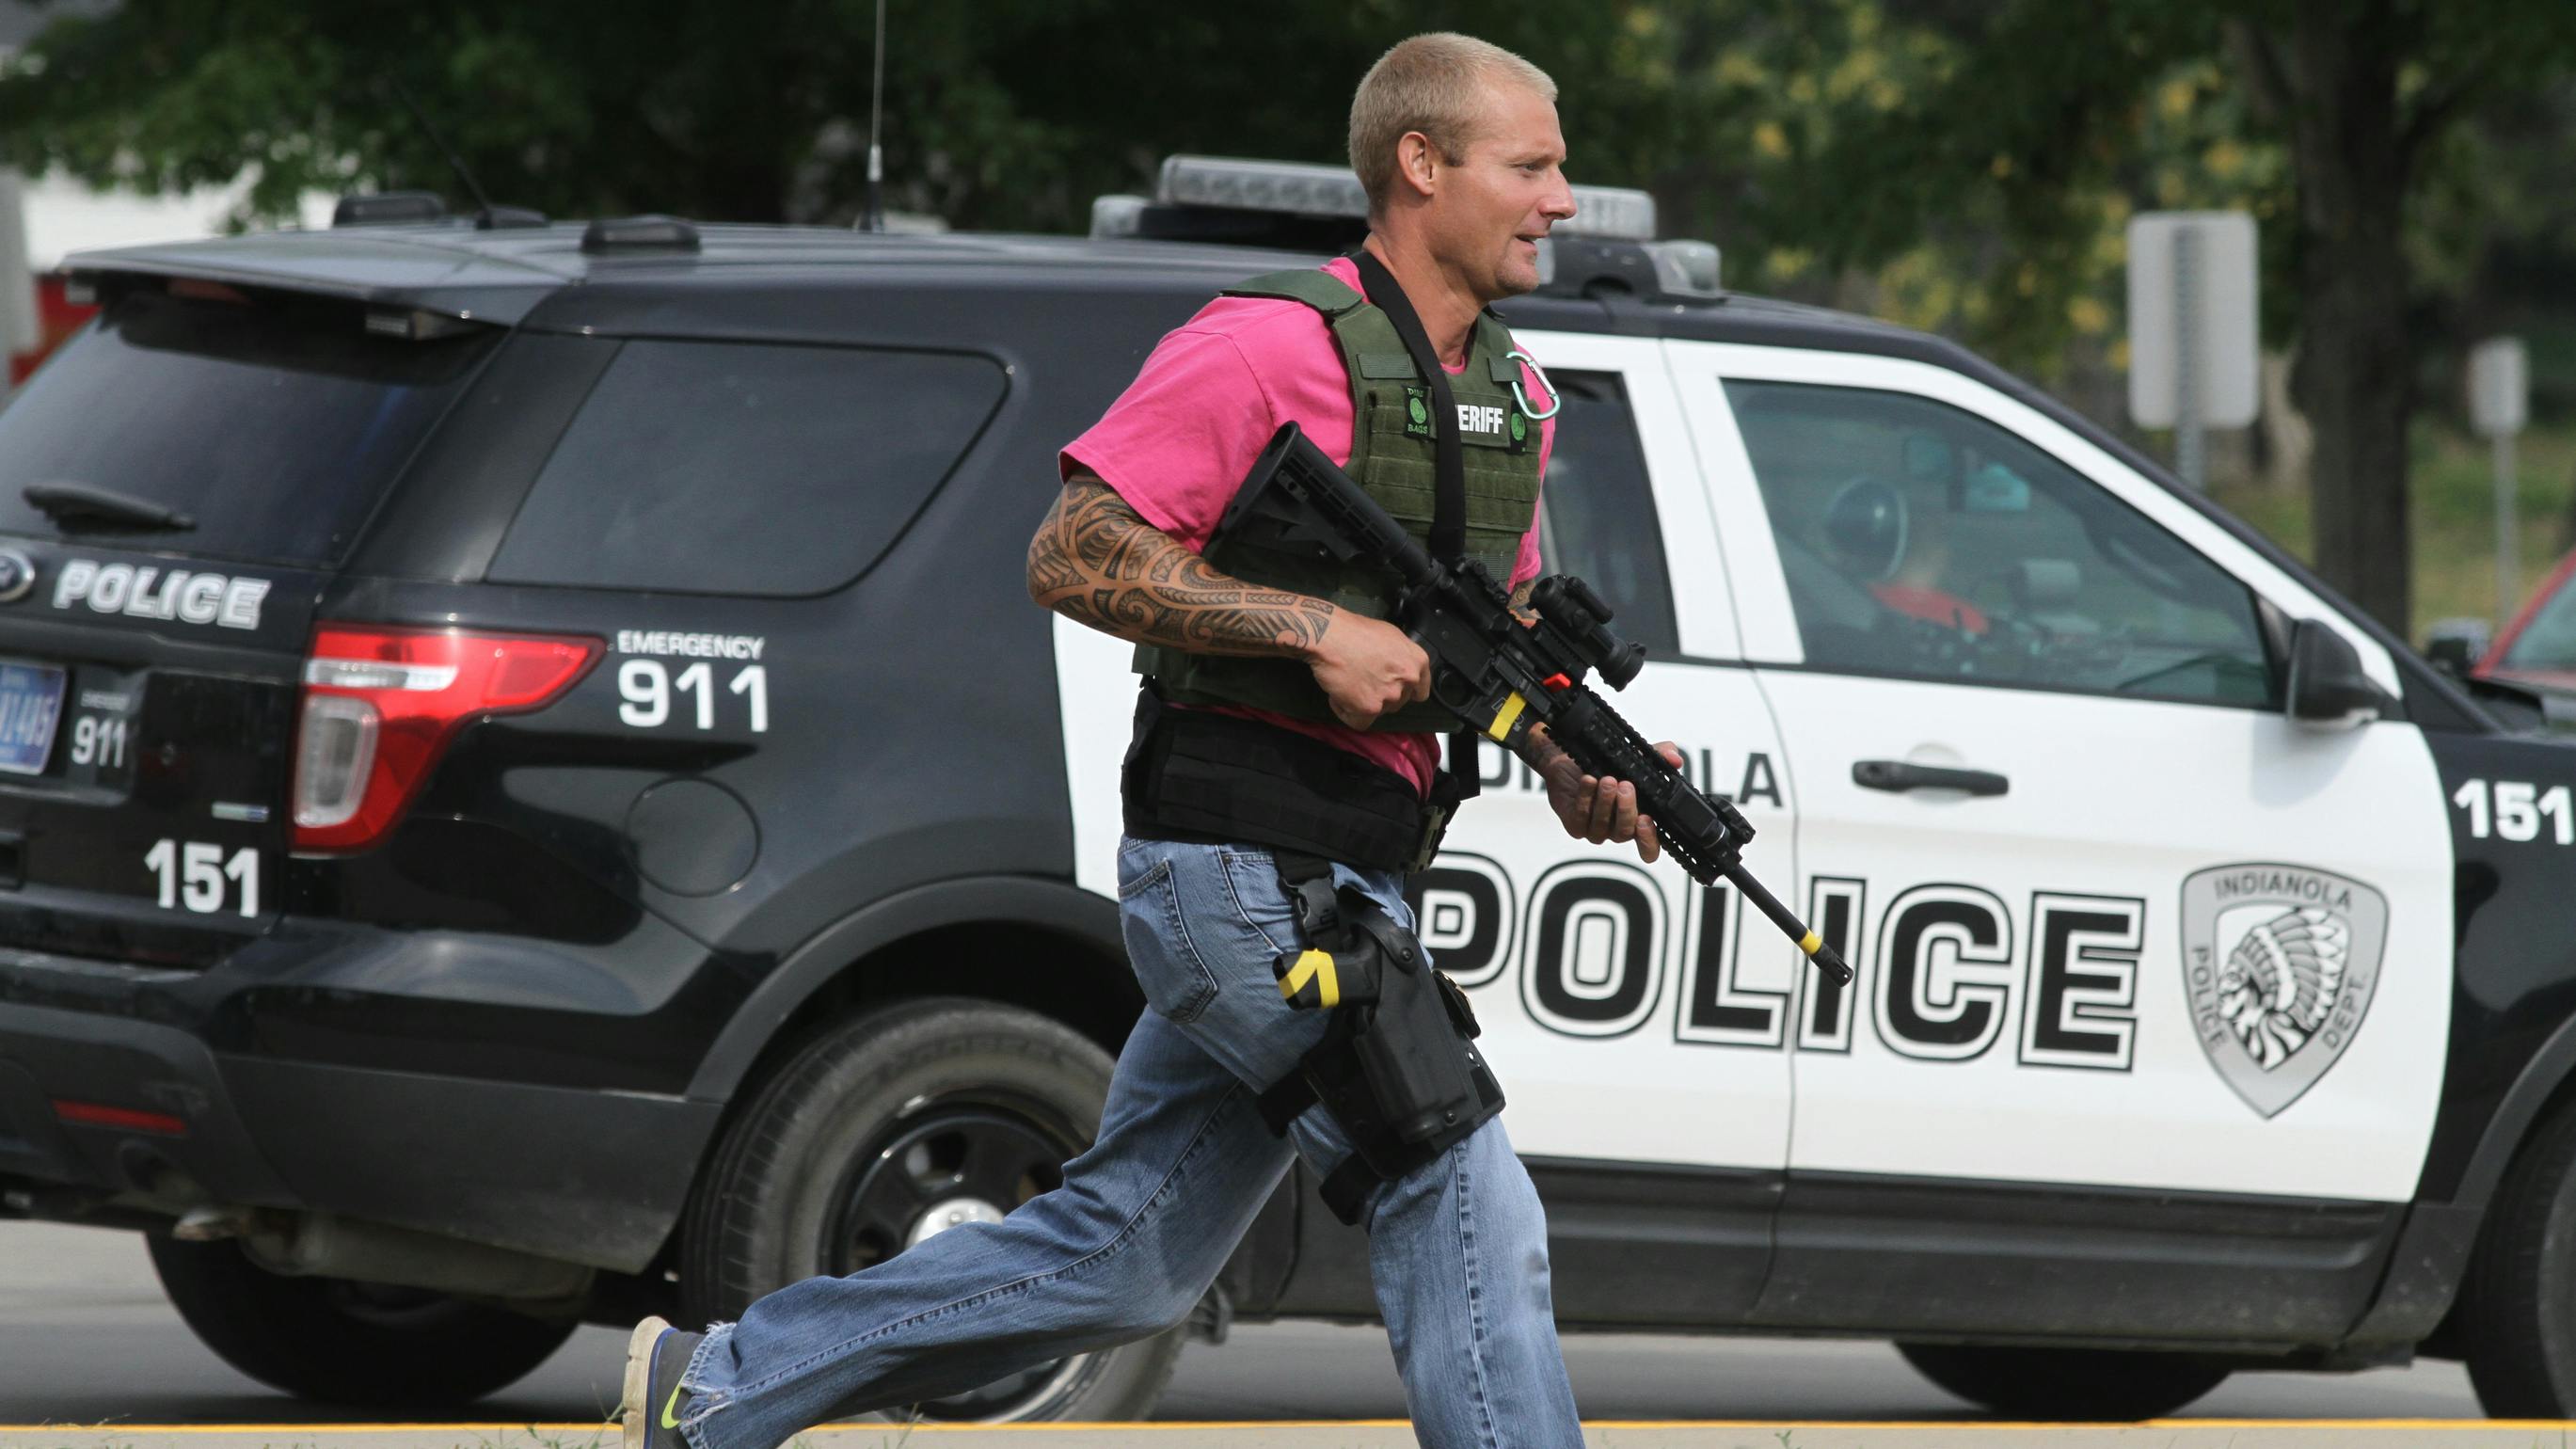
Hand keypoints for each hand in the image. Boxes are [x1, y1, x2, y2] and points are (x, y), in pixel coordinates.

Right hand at [1309, 610, 1431, 728]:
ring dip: (1362, 702)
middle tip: (1361, 680)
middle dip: (1379, 695)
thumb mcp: (1389, 635)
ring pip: (1378, 712)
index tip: (1393, 690)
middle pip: (1397, 702)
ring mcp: (1390, 695)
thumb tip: (1398, 668)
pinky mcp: (1370, 707)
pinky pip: (1359, 722)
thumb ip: (1401, 656)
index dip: (1404, 691)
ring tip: (1348, 683)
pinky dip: (1347, 712)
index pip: (1420, 690)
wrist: (1329, 635)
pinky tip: (1339, 696)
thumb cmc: (1353, 631)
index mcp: (1416, 661)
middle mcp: (1408, 679)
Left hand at [1526, 724, 1685, 863]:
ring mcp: (1595, 829)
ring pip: (1602, 827)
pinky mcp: (1574, 825)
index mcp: (1637, 820)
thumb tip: (1675, 759)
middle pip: (1625, 833)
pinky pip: (1580, 818)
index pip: (1648, 847)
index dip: (1649, 841)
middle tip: (1626, 786)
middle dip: (1626, 809)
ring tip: (1607, 780)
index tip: (1646, 820)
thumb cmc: (1605, 765)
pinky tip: (1589, 781)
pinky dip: (1585, 798)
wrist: (1569, 760)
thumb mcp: (1638, 757)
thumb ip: (1661, 755)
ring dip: (1605, 802)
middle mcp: (1617, 828)